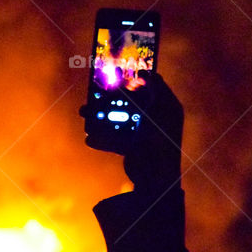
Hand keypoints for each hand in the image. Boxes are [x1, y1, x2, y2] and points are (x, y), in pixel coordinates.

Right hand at [80, 73, 183, 192]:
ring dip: (100, 116)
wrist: (156, 178)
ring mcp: (145, 133)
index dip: (136, 78)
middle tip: (95, 91)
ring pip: (119, 118)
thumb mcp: (159, 108)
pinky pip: (116, 139)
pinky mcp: (134, 149)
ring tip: (83, 112)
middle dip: (110, 97)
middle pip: (130, 101)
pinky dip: (103, 139)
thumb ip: (153, 88)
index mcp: (167, 107)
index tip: (120, 72)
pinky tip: (90, 138)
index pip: (152, 85)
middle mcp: (156, 118)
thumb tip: (143, 73)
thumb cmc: (160, 140)